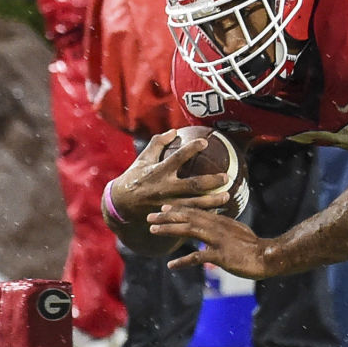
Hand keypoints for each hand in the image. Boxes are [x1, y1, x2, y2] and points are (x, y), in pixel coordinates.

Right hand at [106, 129, 232, 226]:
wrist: (120, 206)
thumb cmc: (134, 178)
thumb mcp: (143, 159)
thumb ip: (158, 144)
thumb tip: (174, 131)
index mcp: (159, 172)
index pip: (177, 158)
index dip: (191, 149)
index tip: (205, 142)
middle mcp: (164, 188)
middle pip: (192, 186)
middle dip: (210, 182)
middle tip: (225, 178)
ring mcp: (167, 204)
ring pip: (194, 204)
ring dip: (212, 202)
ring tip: (227, 196)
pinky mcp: (168, 216)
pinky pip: (188, 215)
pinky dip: (203, 214)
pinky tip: (217, 211)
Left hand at [153, 205, 274, 277]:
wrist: (268, 256)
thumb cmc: (254, 246)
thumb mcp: (238, 231)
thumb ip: (224, 228)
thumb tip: (215, 226)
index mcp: (221, 221)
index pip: (196, 211)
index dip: (179, 208)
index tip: (164, 206)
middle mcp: (217, 227)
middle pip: (188, 218)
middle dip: (168, 216)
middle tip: (150, 215)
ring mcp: (218, 240)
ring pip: (189, 231)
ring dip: (170, 229)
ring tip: (154, 230)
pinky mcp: (220, 255)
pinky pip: (198, 257)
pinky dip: (183, 261)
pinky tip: (171, 266)